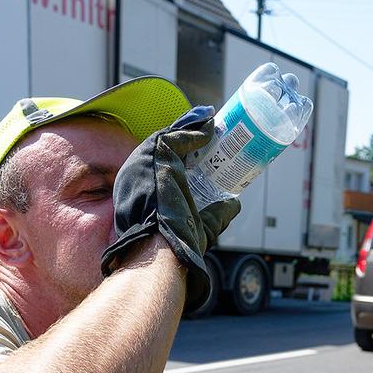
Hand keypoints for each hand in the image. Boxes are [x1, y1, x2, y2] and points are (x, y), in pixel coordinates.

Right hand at [101, 106, 241, 309]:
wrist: (163, 249)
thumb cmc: (177, 245)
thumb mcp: (199, 226)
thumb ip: (216, 213)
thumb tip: (235, 202)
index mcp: (141, 192)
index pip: (161, 166)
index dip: (183, 157)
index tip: (202, 152)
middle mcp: (137, 174)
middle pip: (165, 147)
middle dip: (188, 138)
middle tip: (210, 134)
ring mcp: (145, 161)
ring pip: (170, 136)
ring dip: (192, 126)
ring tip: (211, 122)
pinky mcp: (157, 154)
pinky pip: (179, 135)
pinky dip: (196, 129)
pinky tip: (211, 127)